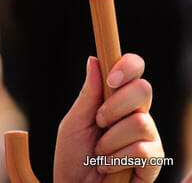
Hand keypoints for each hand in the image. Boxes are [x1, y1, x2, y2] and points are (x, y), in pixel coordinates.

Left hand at [53, 54, 162, 182]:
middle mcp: (137, 115)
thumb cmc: (73, 158)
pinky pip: (144, 150)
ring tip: (98, 153)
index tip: (110, 79)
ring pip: (141, 122)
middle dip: (115, 106)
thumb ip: (88, 94)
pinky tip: (107, 166)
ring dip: (110, 140)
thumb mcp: (74, 123)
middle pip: (144, 89)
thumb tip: (94, 60)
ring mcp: (148, 138)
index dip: (128, 66)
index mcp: (117, 101)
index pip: (134, 71)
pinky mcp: (153, 163)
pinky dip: (117, 159)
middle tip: (98, 122)